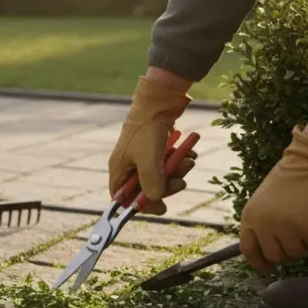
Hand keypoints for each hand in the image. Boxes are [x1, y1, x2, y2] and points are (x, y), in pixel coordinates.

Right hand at [109, 74, 198, 214]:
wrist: (160, 101)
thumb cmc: (148, 129)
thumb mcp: (149, 159)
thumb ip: (151, 183)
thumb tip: (157, 199)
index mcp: (119, 170)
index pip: (123, 199)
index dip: (141, 205)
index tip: (162, 206)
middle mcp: (129, 166)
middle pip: (146, 190)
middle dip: (167, 186)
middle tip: (182, 182)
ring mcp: (142, 158)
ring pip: (161, 177)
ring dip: (177, 172)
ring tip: (189, 161)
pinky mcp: (156, 150)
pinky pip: (168, 165)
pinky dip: (180, 162)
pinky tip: (188, 153)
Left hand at [239, 125, 307, 272]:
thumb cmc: (291, 180)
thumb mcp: (265, 202)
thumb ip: (263, 224)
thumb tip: (269, 252)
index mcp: (250, 217)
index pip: (248, 250)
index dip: (259, 263)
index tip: (268, 269)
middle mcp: (264, 224)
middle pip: (275, 256)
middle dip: (289, 253)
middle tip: (300, 240)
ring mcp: (285, 227)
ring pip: (297, 253)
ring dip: (306, 243)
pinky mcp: (307, 227)